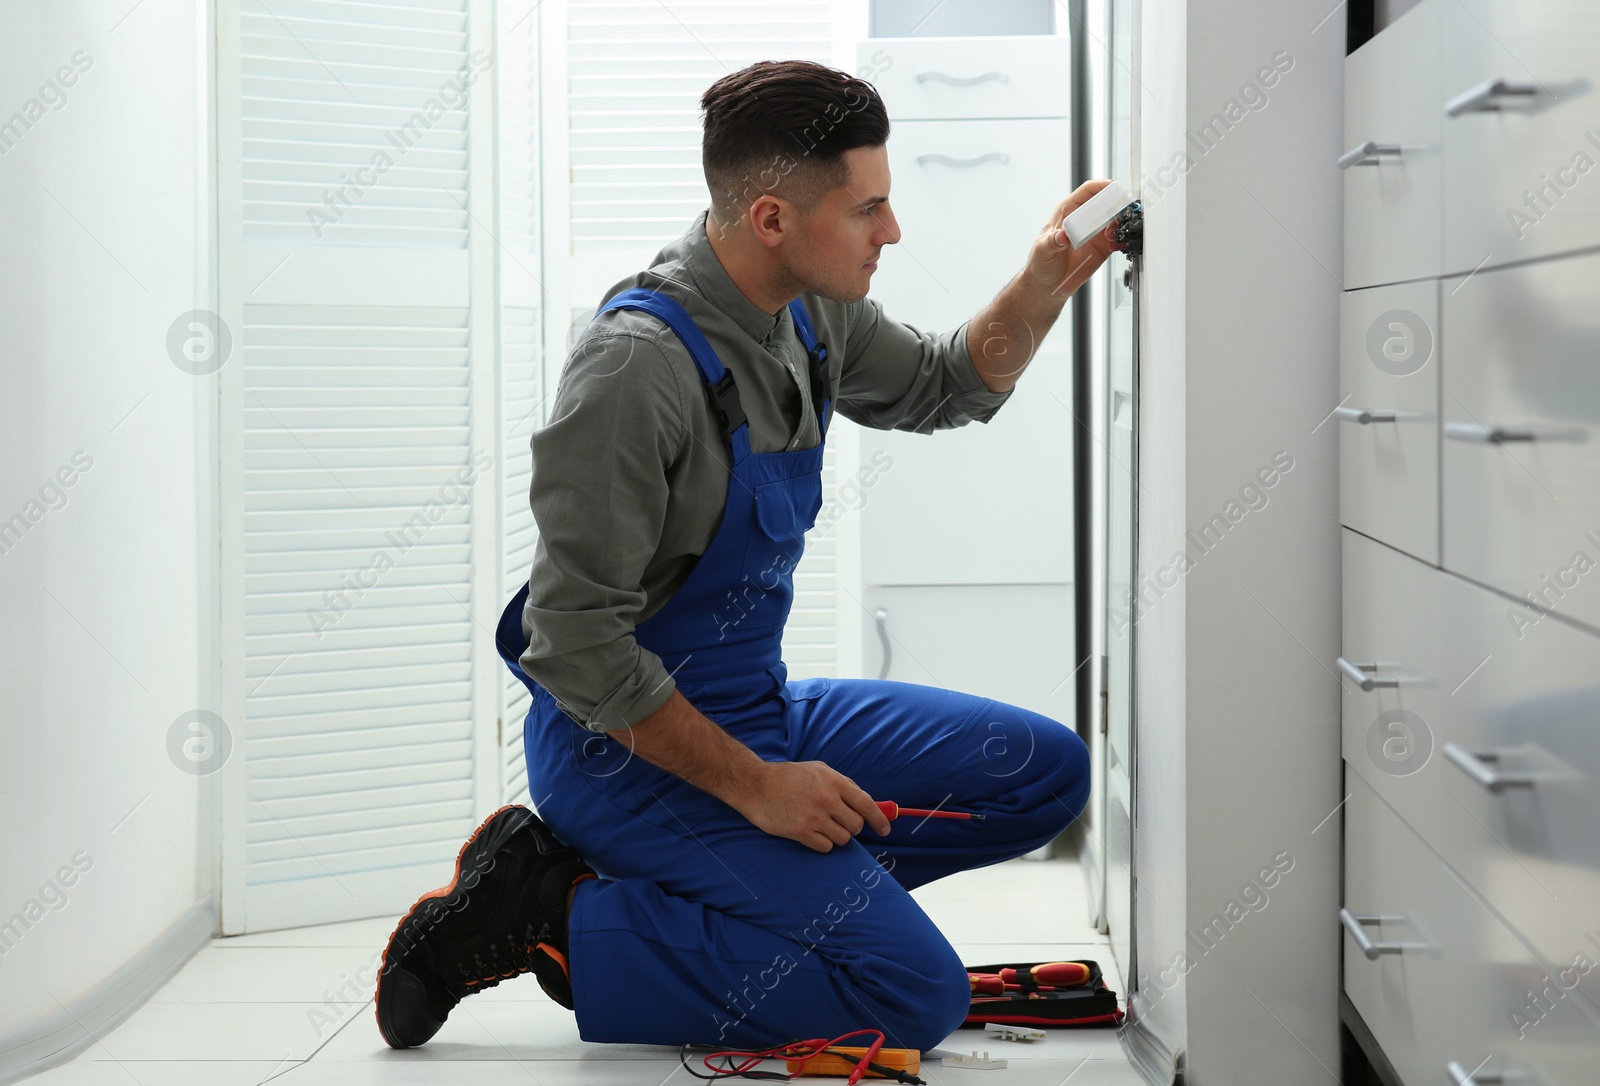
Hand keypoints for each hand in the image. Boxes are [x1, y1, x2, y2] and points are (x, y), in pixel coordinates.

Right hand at [730, 760, 892, 851]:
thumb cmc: (788, 776)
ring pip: (843, 839)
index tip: (885, 829)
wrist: (755, 785)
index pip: (867, 804)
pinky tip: (811, 833)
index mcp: (833, 781)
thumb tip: (867, 802)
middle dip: (851, 827)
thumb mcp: (818, 770)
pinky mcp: (801, 832)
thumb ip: (843, 784)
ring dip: (836, 835)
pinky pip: (826, 847)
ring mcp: (814, 817)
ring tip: (821, 825)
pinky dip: (822, 843)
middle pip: (856, 825)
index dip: (880, 820)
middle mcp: (827, 799)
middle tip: (838, 822)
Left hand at [1022, 179, 1125, 299]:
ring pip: (1115, 219)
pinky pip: (1117, 238)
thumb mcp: (1042, 250)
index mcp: (1068, 211)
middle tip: (1119, 211)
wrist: (1047, 284)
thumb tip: (1061, 236)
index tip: (1112, 187)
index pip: (1088, 191)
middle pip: (1106, 202)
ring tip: (1111, 235)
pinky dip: (1120, 239)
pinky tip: (1114, 245)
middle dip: (1116, 203)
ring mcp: (1095, 232)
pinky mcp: (1102, 247)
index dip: (1101, 186)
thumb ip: (1052, 242)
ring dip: (1119, 223)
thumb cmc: (1041, 261)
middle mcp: (1084, 219)